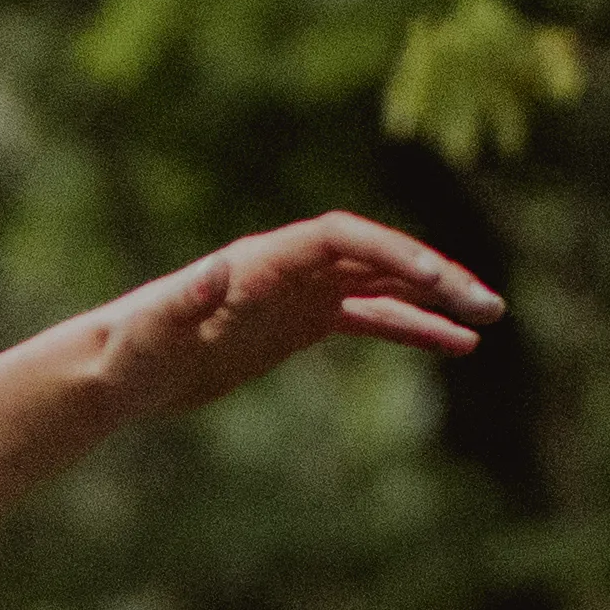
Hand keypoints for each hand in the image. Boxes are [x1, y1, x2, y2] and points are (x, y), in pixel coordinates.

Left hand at [66, 213, 499, 430]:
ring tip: (487, 323)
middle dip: (434, 278)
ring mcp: (300, 292)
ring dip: (435, 300)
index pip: (343, 239)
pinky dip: (413, 328)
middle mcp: (289, 266)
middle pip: (378, 256)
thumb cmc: (132, 350)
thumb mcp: (157, 329)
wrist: (121, 370)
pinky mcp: (301, 322)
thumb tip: (219, 269)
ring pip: (384, 284)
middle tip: (489, 307)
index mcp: (262, 260)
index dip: (393, 252)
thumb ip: (188, 298)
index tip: (439, 281)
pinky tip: (455, 346)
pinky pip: (371, 317)